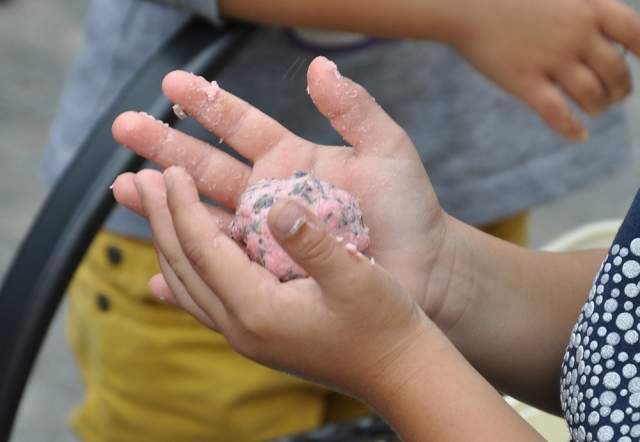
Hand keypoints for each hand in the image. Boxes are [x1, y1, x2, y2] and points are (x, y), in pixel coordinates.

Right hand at [111, 56, 461, 327]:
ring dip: (163, 203)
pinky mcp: (266, 272)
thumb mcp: (388, 152)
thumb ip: (355, 111)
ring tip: (123, 189)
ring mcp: (263, 234)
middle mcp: (268, 193)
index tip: (171, 83)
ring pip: (202, 215)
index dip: (207, 104)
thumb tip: (320, 66)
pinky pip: (222, 265)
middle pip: (206, 166)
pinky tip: (158, 267)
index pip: (240, 125)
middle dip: (164, 146)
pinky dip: (189, 263)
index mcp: (291, 158)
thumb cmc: (408, 210)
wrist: (423, 271)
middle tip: (122, 128)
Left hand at [128, 165, 429, 400]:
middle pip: (183, 266)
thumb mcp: (356, 278)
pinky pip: (202, 302)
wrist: (398, 371)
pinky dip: (181, 278)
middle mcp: (242, 327)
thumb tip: (278, 206)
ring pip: (186, 283)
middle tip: (139, 178)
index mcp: (259, 310)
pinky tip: (163, 277)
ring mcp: (246, 335)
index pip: (204, 249)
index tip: (170, 169)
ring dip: (166, 242)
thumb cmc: (384, 324)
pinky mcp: (256, 334)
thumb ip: (314, 242)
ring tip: (152, 209)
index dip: (182, 207)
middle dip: (161, 219)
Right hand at [450, 0, 639, 141]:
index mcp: (589, 7)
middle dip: (621, 88)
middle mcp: (576, 35)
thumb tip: (604, 36)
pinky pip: (557, 113)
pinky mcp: (524, 82)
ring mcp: (550, 60)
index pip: (636, 34)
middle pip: (616, 72)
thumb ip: (584, 10)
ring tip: (596, 109)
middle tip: (616, 95)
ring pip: (592, 96)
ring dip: (599, 107)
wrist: (464, 3)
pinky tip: (579, 136)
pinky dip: (572, 128)